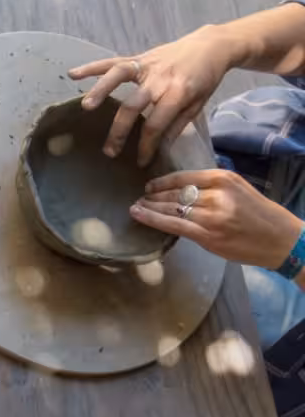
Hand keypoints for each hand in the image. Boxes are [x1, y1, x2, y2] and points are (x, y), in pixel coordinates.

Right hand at [69, 25, 238, 163]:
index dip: (147, 145)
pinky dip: (92, 67)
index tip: (141, 162)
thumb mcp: (198, 104)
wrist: (212, 45)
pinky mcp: (139, 58)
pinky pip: (113, 61)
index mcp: (178, 92)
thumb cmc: (205, 78)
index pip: (156, 124)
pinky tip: (73, 74)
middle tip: (109, 151)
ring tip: (86, 107)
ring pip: (119, 75)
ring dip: (101, 90)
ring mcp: (147, 65)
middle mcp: (160, 78)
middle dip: (120, 130)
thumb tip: (158, 147)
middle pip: (133, 105)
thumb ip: (177, 125)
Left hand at [131, 169, 303, 267]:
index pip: (183, 177)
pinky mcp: (207, 235)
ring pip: (171, 208)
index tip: (149, 185)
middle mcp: (216, 194)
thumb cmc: (259, 215)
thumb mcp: (238, 189)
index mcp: (223, 178)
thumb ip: (212, 187)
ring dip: (149, 207)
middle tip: (138, 198)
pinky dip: (152, 219)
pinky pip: (173, 225)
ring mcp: (211, 215)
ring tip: (135, 207)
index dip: (162, 182)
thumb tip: (181, 188)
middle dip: (152, 196)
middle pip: (174, 192)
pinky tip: (138, 215)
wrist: (281, 239)